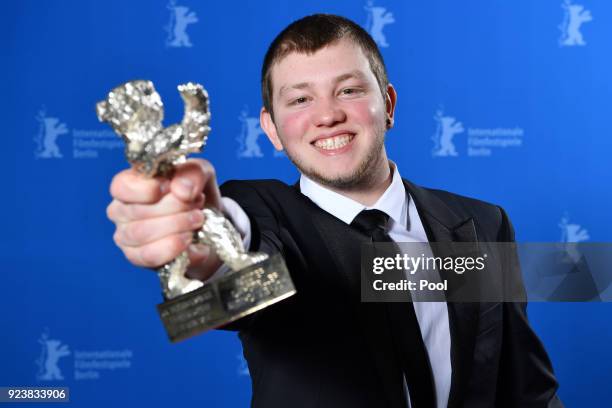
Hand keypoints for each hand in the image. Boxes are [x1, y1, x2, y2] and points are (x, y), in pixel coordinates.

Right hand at [106, 158, 222, 280]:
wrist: (209, 226)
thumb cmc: (195, 194)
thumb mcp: (201, 173)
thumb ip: (193, 172)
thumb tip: (181, 189)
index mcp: (131, 184)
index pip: (121, 186)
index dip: (145, 189)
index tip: (169, 188)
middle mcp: (122, 210)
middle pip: (137, 211)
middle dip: (175, 207)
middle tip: (197, 204)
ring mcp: (126, 236)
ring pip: (142, 233)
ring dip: (177, 226)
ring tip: (197, 220)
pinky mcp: (137, 257)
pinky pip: (149, 255)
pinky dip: (174, 247)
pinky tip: (189, 239)